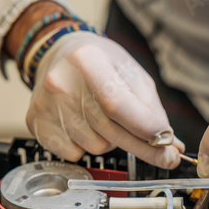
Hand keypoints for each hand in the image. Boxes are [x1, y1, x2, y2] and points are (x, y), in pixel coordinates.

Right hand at [27, 32, 183, 168]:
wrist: (61, 54)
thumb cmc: (103, 64)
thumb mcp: (133, 75)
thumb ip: (152, 111)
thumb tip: (171, 145)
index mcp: (88, 61)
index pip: (117, 104)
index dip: (146, 129)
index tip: (168, 144)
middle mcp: (62, 83)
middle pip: (110, 131)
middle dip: (145, 149)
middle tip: (166, 155)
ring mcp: (46, 105)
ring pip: (96, 147)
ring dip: (112, 142)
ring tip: (108, 120)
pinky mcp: (37, 124)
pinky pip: (75, 154)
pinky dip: (88, 147)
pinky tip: (87, 127)